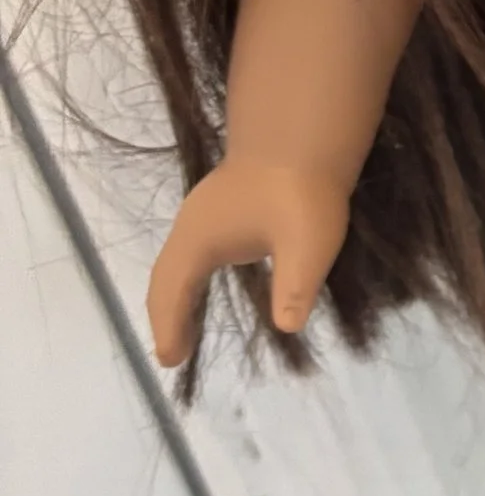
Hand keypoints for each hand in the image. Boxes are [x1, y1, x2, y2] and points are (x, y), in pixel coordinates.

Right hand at [147, 159, 352, 364]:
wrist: (305, 134)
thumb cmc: (303, 191)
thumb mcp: (307, 245)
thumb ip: (294, 286)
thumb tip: (288, 326)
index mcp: (200, 240)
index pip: (173, 292)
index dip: (170, 327)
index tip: (169, 360)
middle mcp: (192, 228)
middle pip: (166, 278)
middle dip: (167, 315)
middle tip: (172, 353)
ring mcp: (205, 214)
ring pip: (178, 262)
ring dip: (176, 296)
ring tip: (184, 328)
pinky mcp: (223, 206)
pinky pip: (195, 251)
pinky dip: (192, 277)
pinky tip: (209, 281)